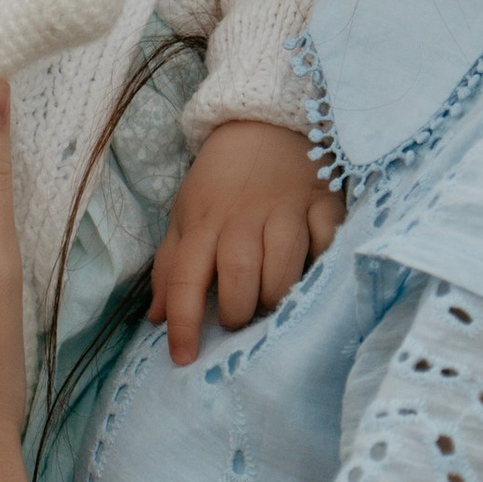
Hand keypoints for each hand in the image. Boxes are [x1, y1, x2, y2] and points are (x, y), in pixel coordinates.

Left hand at [149, 117, 341, 365]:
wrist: (262, 123)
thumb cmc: (220, 182)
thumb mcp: (184, 216)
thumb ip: (170, 267)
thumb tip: (156, 318)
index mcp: (202, 224)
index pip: (185, 279)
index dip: (182, 323)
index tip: (183, 359)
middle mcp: (242, 219)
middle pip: (239, 276)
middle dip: (237, 311)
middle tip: (238, 321)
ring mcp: (286, 209)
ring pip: (283, 265)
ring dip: (276, 295)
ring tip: (271, 305)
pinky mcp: (322, 201)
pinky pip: (326, 240)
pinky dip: (322, 260)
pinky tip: (315, 270)